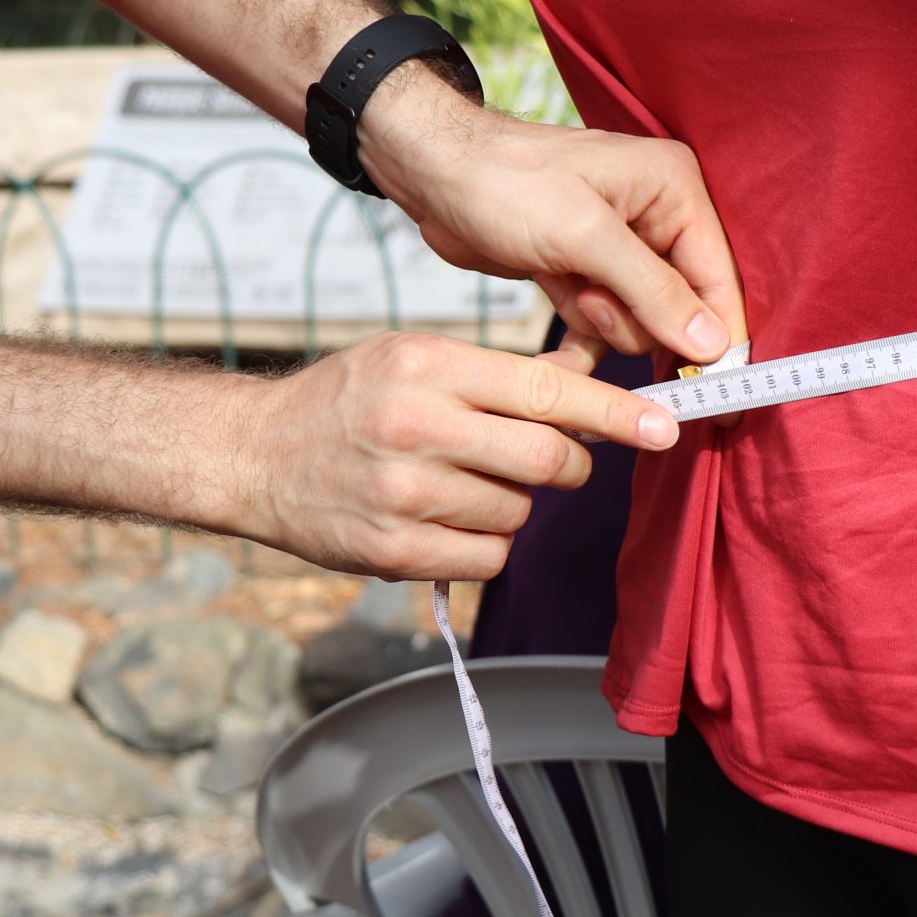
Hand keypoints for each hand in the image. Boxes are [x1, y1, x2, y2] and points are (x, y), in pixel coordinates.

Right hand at [230, 331, 680, 579]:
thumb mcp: (415, 357)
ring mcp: (404, 494)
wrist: (251, 455)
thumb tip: (592, 377)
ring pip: (520, 513)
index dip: (616, 412)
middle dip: (565, 464)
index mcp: (427, 365)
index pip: (547, 390)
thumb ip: (500, 373)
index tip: (664, 426)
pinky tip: (443, 520)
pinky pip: (488, 559)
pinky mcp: (394, 552)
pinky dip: (483, 544)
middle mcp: (416, 426)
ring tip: (460, 484)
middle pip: (548, 458)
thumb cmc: (345, 401)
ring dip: (511, 505)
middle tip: (546, 459)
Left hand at [358, 68, 747, 373]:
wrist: (432, 175)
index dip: (721, 337)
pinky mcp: (583, 277)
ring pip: (640, 326)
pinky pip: (601, 331)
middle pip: (682, 309)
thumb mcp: (583, 234)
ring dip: (603, 326)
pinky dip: (580, 345)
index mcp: (674, 191)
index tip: (721, 397)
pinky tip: (555, 364)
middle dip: (638, 321)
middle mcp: (655, 220)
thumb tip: (713, 343)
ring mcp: (618, 253)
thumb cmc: (504, 182)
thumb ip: (652, 289)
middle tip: (593, 300)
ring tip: (570, 292)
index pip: (719, 277)